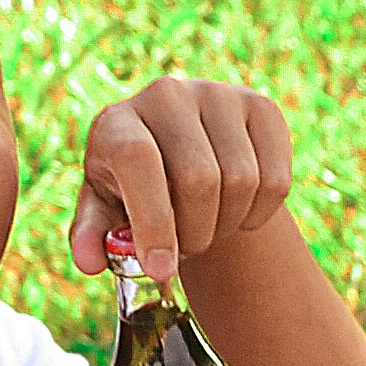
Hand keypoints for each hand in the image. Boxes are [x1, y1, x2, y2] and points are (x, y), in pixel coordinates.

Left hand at [67, 76, 293, 284]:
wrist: (181, 157)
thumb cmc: (135, 191)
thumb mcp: (106, 212)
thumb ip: (93, 236)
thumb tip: (89, 261)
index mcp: (117, 121)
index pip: (138, 160)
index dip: (153, 220)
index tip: (161, 270)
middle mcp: (166, 95)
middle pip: (199, 178)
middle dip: (195, 233)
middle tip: (184, 247)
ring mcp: (219, 95)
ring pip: (242, 180)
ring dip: (227, 225)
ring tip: (207, 227)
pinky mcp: (261, 107)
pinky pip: (276, 179)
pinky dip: (259, 214)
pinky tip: (237, 211)